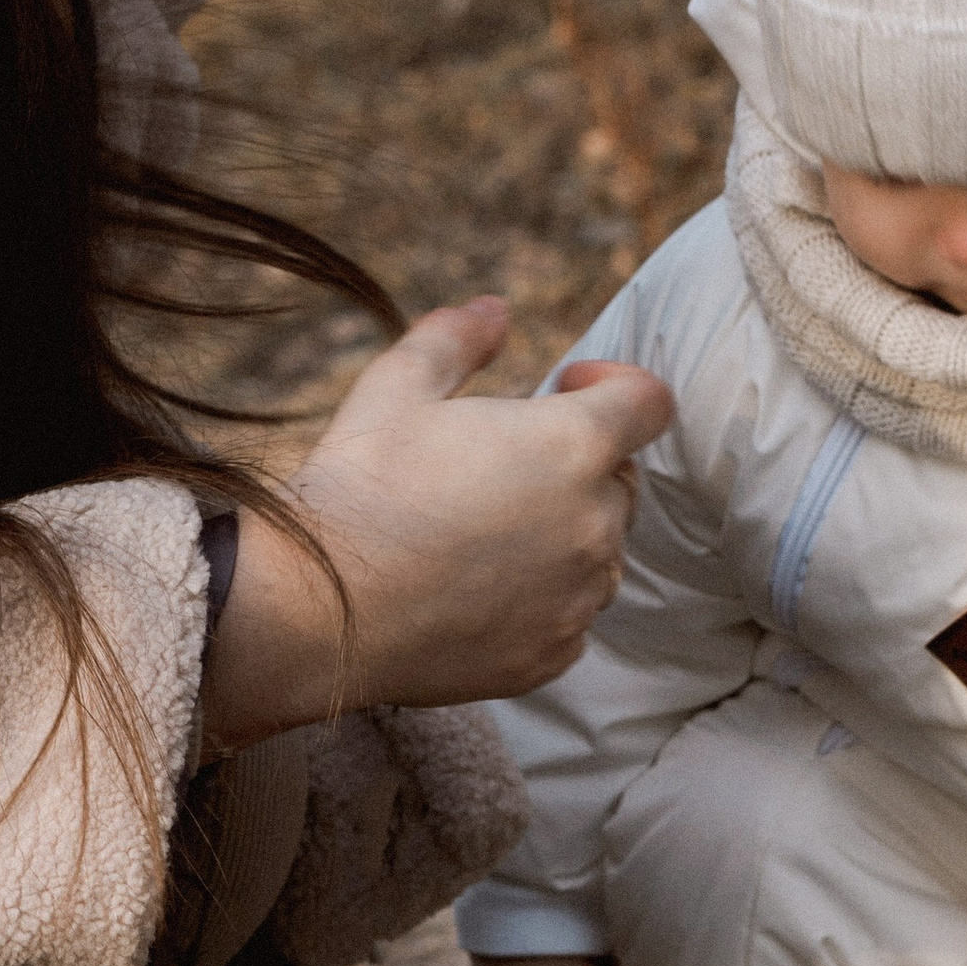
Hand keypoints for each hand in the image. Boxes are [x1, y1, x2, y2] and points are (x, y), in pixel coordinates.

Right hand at [199, 299, 672, 752]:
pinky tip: (473, 588)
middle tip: (499, 463)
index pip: (650, 402)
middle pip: (621, 479)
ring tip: (479, 530)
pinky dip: (540, 598)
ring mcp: (578, 597)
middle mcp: (595, 524)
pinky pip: (569, 615)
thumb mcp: (396, 387)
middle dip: (579, 462)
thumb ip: (457, 338)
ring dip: (562, 532)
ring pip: (598, 551)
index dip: (616, 384)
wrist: (316, 611)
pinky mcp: (552, 655)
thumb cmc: (358, 488)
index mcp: (574, 446)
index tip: (565, 387)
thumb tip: (495, 310)